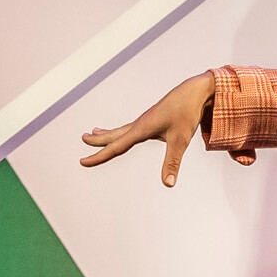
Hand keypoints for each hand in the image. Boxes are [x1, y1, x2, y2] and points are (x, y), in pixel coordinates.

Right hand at [79, 73, 251, 184]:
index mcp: (141, 129)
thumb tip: (168, 184)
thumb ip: (172, 163)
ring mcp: (146, 120)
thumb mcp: (180, 141)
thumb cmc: (187, 114)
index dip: (99, 156)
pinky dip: (123, 130)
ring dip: (107, 133)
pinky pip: (133, 127)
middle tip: (82, 139)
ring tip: (94, 132)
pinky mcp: (154, 118)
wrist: (194, 92)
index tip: (82, 162)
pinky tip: (126, 132)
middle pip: (114, 135)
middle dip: (98, 140)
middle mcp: (140, 124)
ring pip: (122, 129)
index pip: (116, 147)